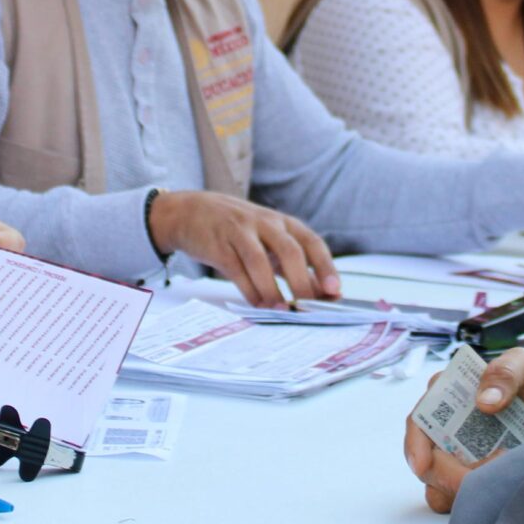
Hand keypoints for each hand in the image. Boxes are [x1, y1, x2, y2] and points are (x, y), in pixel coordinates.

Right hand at [148, 190, 341, 307]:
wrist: (188, 212)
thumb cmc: (236, 229)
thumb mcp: (266, 239)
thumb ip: (291, 263)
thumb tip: (322, 292)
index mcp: (281, 222)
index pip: (311, 241)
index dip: (325, 265)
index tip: (335, 289)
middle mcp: (263, 222)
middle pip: (290, 250)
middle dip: (301, 281)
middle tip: (308, 307)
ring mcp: (238, 231)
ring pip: (261, 262)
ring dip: (272, 290)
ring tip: (281, 311)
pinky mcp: (217, 245)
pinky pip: (236, 270)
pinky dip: (249, 290)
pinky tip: (257, 304)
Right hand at [403, 349, 523, 513]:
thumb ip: (506, 371)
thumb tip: (484, 401)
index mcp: (451, 396)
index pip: (420, 417)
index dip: (416, 441)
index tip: (424, 464)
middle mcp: (445, 429)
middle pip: (423, 458)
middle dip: (442, 474)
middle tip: (473, 481)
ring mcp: (455, 458)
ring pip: (435, 484)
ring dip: (457, 489)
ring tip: (496, 482)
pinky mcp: (469, 482)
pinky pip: (453, 500)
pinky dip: (469, 501)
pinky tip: (495, 491)